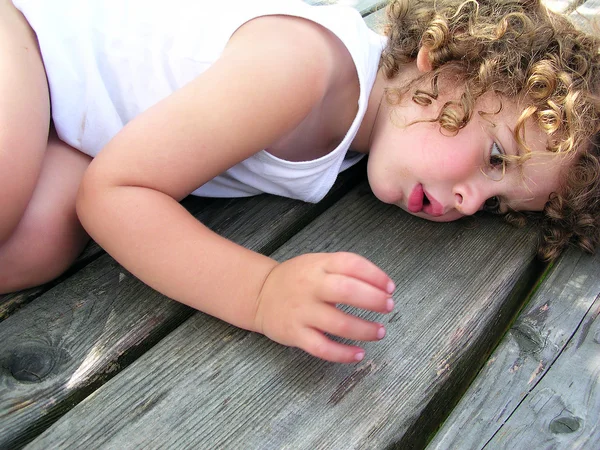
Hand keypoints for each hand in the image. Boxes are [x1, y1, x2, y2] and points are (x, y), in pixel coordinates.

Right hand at [253, 252, 394, 362]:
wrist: (261, 295)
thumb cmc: (297, 279)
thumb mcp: (317, 263)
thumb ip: (345, 270)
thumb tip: (381, 286)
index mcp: (318, 265)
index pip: (351, 264)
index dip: (375, 275)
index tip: (390, 287)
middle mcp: (310, 287)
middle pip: (347, 291)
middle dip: (374, 300)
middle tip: (389, 306)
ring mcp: (302, 312)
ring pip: (339, 323)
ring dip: (365, 330)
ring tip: (379, 331)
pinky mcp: (295, 334)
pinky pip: (322, 348)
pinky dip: (344, 354)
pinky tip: (359, 354)